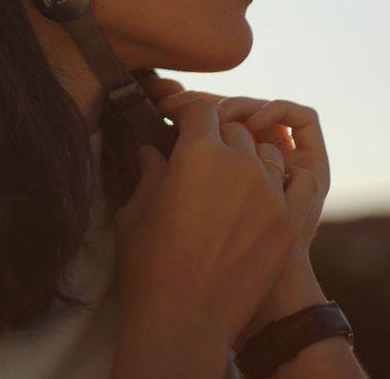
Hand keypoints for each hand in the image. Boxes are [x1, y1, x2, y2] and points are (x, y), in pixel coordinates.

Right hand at [112, 96, 316, 352]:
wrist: (185, 320)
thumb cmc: (150, 264)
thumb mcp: (136, 211)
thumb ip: (148, 173)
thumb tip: (150, 152)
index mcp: (198, 151)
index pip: (200, 110)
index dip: (188, 112)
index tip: (178, 122)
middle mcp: (239, 162)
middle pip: (234, 129)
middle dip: (217, 136)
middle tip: (202, 155)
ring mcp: (269, 192)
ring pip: (266, 153)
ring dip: (250, 157)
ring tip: (233, 178)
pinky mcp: (289, 222)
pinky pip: (294, 182)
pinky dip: (281, 180)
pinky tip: (265, 191)